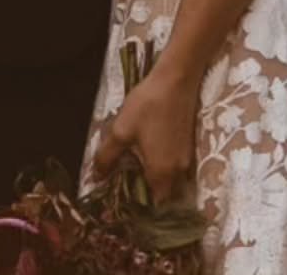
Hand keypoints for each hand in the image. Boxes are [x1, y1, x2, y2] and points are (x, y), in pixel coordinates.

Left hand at [93, 64, 197, 204]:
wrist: (177, 78)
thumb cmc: (148, 105)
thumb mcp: (121, 130)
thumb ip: (107, 157)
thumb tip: (96, 178)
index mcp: (161, 173)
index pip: (156, 206)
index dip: (141, 207)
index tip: (126, 198)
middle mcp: (178, 171)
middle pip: (165, 195)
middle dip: (149, 193)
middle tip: (129, 180)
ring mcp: (186, 158)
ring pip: (172, 180)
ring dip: (158, 178)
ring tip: (137, 165)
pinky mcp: (189, 144)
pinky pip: (176, 166)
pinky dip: (165, 165)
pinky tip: (150, 150)